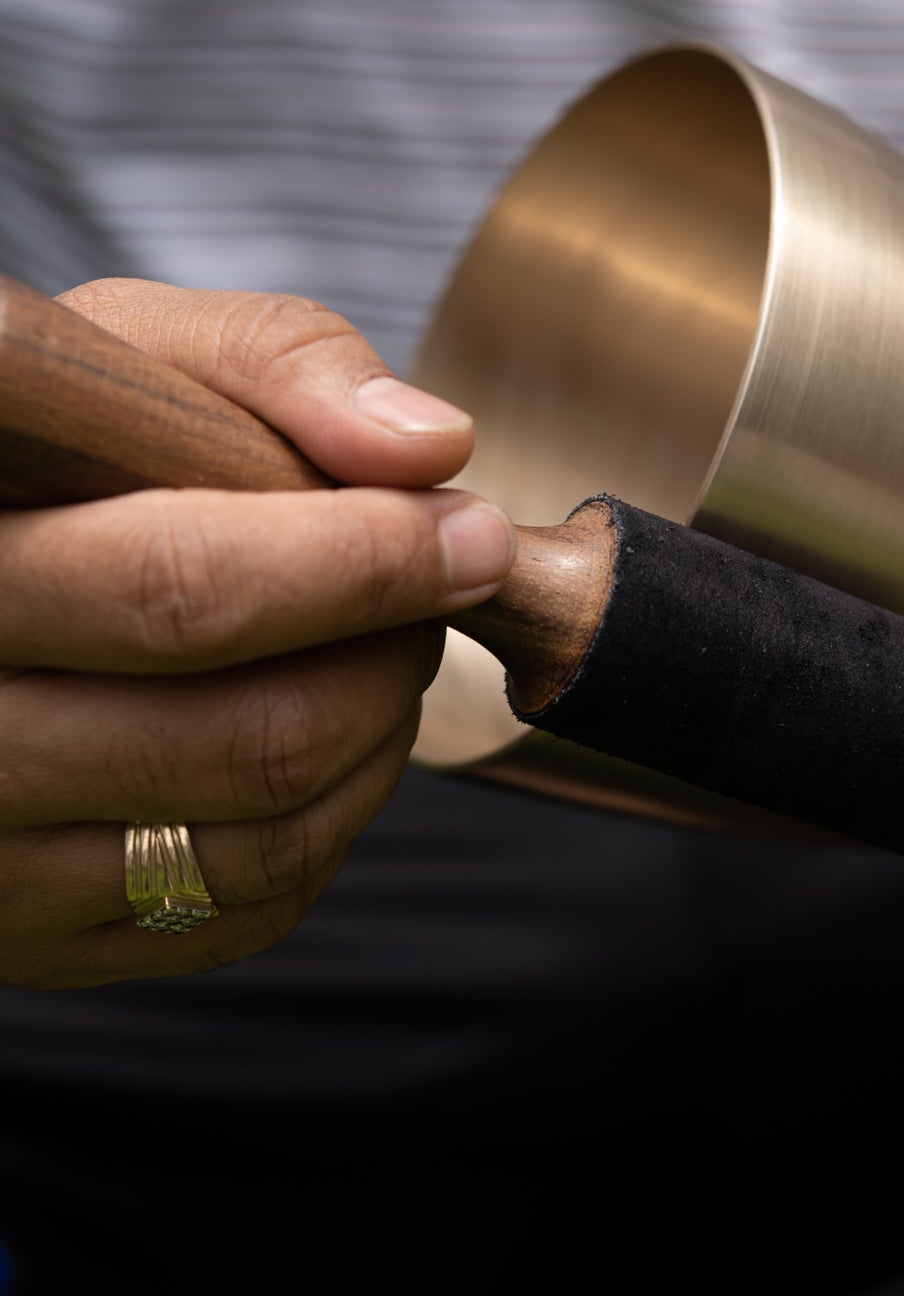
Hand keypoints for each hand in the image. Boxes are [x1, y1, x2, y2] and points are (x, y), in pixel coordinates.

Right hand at [0, 277, 515, 987]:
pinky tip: (323, 733)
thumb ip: (278, 363)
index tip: (468, 533)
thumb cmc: (55, 456)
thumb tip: (428, 449)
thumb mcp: (129, 355)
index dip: (359, 564)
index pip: (180, 591)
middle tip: (439, 584)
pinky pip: (239, 909)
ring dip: (376, 737)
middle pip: (247, 736)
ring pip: (260, 837)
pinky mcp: (30, 940)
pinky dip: (329, 820)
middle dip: (388, 656)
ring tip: (378, 648)